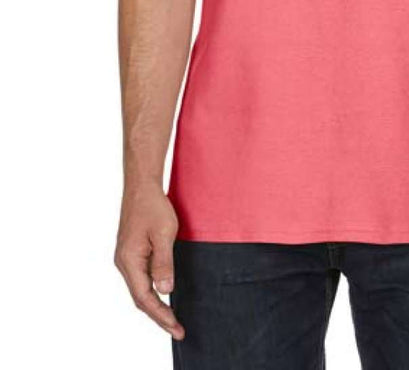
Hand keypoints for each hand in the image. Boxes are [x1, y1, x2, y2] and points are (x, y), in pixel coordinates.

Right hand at [114, 181, 184, 339]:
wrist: (141, 186)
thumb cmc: (153, 206)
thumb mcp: (163, 233)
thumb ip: (163, 262)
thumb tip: (165, 290)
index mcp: (129, 261)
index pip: (145, 298)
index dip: (161, 315)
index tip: (177, 327)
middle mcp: (124, 263)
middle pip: (141, 298)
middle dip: (159, 315)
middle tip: (178, 329)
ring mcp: (127, 258)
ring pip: (140, 289)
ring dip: (156, 305)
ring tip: (172, 319)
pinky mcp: (132, 252)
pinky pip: (141, 278)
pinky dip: (153, 291)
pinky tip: (165, 294)